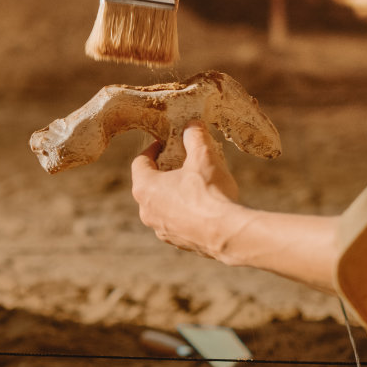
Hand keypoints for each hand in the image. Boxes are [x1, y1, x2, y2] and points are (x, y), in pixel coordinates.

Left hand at [130, 122, 244, 260]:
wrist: (226, 233)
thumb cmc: (209, 192)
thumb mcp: (203, 156)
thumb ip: (195, 137)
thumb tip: (192, 125)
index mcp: (145, 188)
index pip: (140, 162)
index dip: (153, 150)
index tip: (167, 144)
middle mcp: (146, 211)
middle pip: (150, 185)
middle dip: (166, 171)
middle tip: (184, 162)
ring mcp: (160, 229)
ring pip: (163, 206)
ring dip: (175, 194)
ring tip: (197, 184)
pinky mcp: (177, 242)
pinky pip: (177, 222)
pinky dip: (186, 213)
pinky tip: (205, 207)